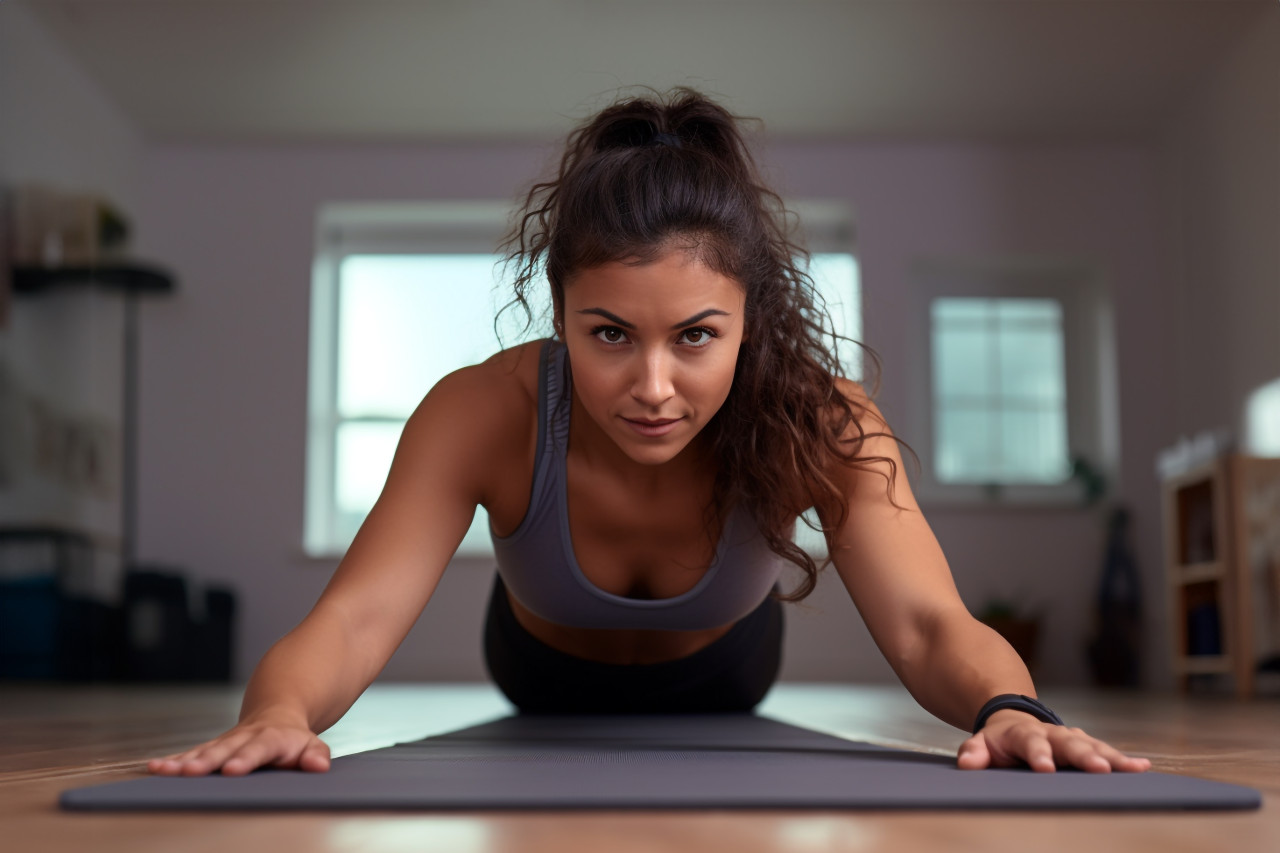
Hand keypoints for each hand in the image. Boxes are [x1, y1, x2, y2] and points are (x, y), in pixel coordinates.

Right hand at [146, 713, 330, 776]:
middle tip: (190, 772)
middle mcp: (246, 737)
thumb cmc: (296, 740)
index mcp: (272, 738)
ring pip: (204, 750)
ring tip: (163, 770)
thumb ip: (316, 755)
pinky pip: (192, 753)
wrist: (277, 714)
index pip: (260, 748)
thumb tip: (318, 766)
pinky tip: (155, 768)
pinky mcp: (213, 746)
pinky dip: (175, 761)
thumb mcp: (312, 745)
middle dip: (207, 761)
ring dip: (184, 761)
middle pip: (225, 749)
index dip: (246, 758)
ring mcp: (227, 741)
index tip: (233, 770)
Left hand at [956, 709, 1151, 772]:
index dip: (1038, 754)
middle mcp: (1050, 733)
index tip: (1046, 768)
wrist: (1013, 720)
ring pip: (1092, 745)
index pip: (1029, 742)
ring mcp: (1070, 738)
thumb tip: (967, 764)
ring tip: (1132, 769)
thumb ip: (974, 752)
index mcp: (1022, 733)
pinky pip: (1106, 752)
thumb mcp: (981, 744)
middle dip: (1083, 755)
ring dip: (1111, 757)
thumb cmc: (998, 742)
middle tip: (1099, 769)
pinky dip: (1122, 760)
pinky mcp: (1085, 746)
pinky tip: (1143, 767)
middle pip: (1068, 743)